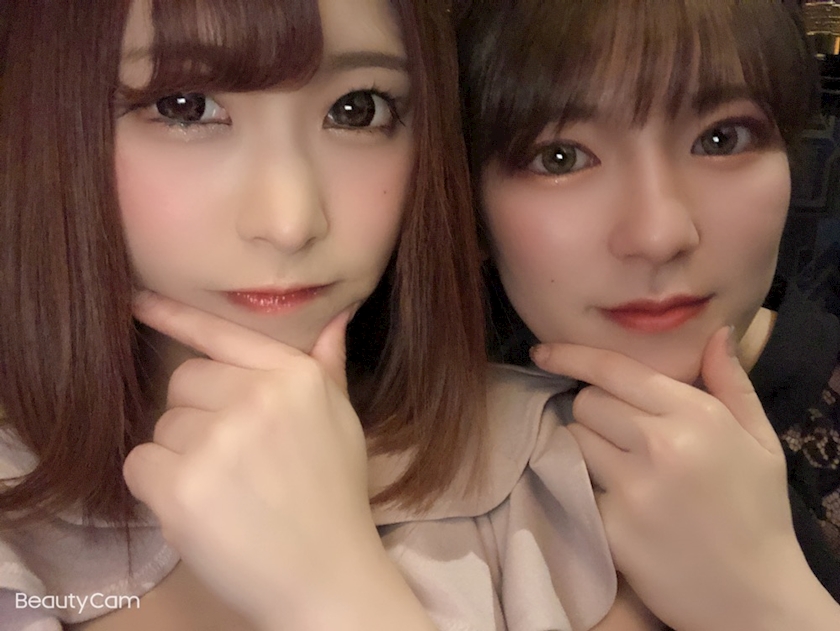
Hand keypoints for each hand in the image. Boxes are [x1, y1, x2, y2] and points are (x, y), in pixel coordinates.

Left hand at [123, 292, 412, 630]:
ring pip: (162, 427)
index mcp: (294, 378)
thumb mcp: (343, 423)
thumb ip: (328, 368)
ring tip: (225, 491)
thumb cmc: (335, 498)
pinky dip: (159, 488)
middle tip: (233, 459)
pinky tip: (200, 509)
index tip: (135, 298)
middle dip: (197, 415)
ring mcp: (218, 440)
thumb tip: (335, 318)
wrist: (328, 575)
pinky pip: (140, 465)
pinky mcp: (183, 486)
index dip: (174, 315)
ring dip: (180, 457)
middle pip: (183, 382)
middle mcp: (257, 397)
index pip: (221, 335)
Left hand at [531, 327, 831, 630]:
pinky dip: (591, 489)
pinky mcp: (612, 525)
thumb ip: (731, 383)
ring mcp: (632, 487)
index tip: (543, 352)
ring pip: (575, 440)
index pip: (614, 370)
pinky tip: (622, 505)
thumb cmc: (757, 512)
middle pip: (587, 402)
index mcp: (696, 415)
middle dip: (596, 411)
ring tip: (624, 468)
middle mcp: (660, 443)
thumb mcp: (759, 441)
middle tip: (624, 435)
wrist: (754, 598)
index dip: (571, 355)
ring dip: (589, 447)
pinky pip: (578, 485)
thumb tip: (714, 333)